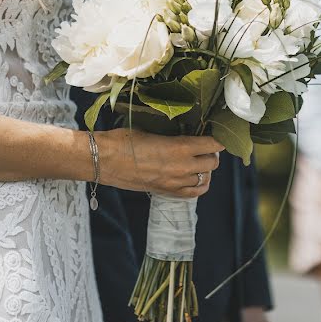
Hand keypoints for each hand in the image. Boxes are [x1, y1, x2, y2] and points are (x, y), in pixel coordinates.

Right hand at [95, 129, 220, 197]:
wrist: (103, 160)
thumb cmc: (122, 140)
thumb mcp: (151, 129)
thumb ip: (172, 133)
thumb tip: (185, 130)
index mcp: (179, 147)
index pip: (213, 144)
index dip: (217, 138)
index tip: (215, 133)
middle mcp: (182, 167)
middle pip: (213, 162)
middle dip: (212, 153)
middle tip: (204, 146)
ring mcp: (175, 182)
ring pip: (205, 178)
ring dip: (205, 169)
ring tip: (199, 160)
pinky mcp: (166, 192)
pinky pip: (194, 193)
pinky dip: (199, 184)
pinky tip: (195, 177)